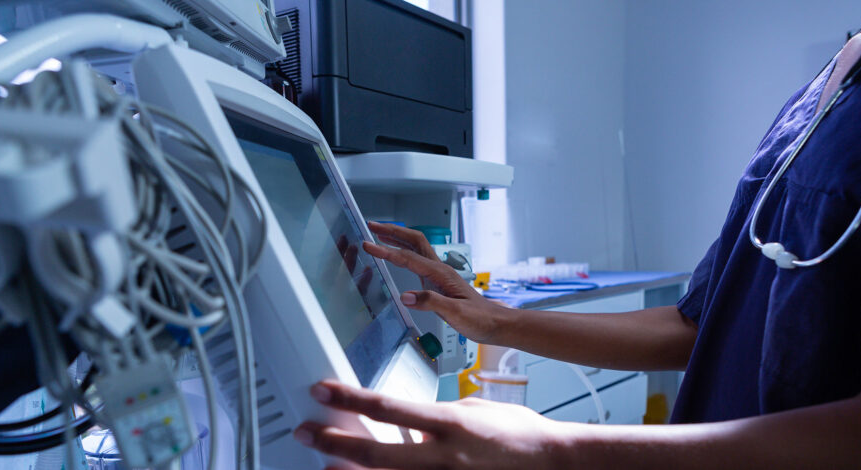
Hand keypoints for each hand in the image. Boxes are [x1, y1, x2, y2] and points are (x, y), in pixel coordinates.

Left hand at [295, 380, 569, 469]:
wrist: (554, 463)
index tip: (322, 392)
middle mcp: (444, 457)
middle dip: (333, 443)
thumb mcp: (474, 411)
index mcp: (450, 423)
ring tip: (324, 466)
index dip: (349, 400)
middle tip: (306, 433)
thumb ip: (436, 417)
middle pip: (374, 452)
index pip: (388, 407)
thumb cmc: (518, 435)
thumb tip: (407, 420)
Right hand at [363, 222, 503, 342]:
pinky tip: (397, 256)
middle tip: (372, 226)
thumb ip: (431, 303)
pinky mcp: (438, 281)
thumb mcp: (455, 313)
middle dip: (392, 231)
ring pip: (416, 247)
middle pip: (413, 241)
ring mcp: (439, 274)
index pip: (408, 258)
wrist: (495, 323)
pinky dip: (404, 252)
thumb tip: (406, 297)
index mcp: (441, 274)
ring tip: (379, 234)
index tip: (369, 245)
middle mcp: (440, 269)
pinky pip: (417, 260)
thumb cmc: (479, 319)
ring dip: (397, 238)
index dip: (386, 250)